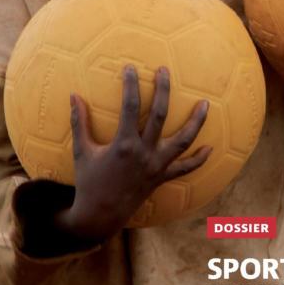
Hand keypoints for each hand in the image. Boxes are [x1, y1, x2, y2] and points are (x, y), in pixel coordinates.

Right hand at [55, 66, 210, 242]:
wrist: (100, 216)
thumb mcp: (82, 151)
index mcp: (123, 144)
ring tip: (205, 104)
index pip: (130, 106)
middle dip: (163, 90)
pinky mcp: (162, 178)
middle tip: (164, 71)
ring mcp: (156, 166)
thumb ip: (79, 122)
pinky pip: (185, 169)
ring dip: (196, 122)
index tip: (130, 68)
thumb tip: (73, 95)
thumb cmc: (89, 182)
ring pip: (183, 141)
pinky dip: (199, 159)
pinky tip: (210, 148)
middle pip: (160, 115)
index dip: (130, 85)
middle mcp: (144, 153)